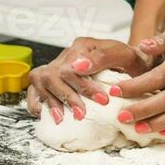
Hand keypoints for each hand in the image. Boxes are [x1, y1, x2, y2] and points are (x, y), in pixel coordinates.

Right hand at [25, 36, 152, 123]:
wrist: (130, 63)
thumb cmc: (128, 61)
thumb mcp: (124, 55)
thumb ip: (104, 57)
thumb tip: (79, 66)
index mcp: (82, 45)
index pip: (73, 66)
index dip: (85, 86)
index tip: (101, 100)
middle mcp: (66, 55)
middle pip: (55, 75)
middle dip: (68, 97)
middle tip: (82, 113)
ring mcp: (56, 66)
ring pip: (42, 83)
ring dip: (52, 102)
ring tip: (63, 118)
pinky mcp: (51, 79)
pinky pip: (34, 89)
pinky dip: (36, 101)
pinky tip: (43, 112)